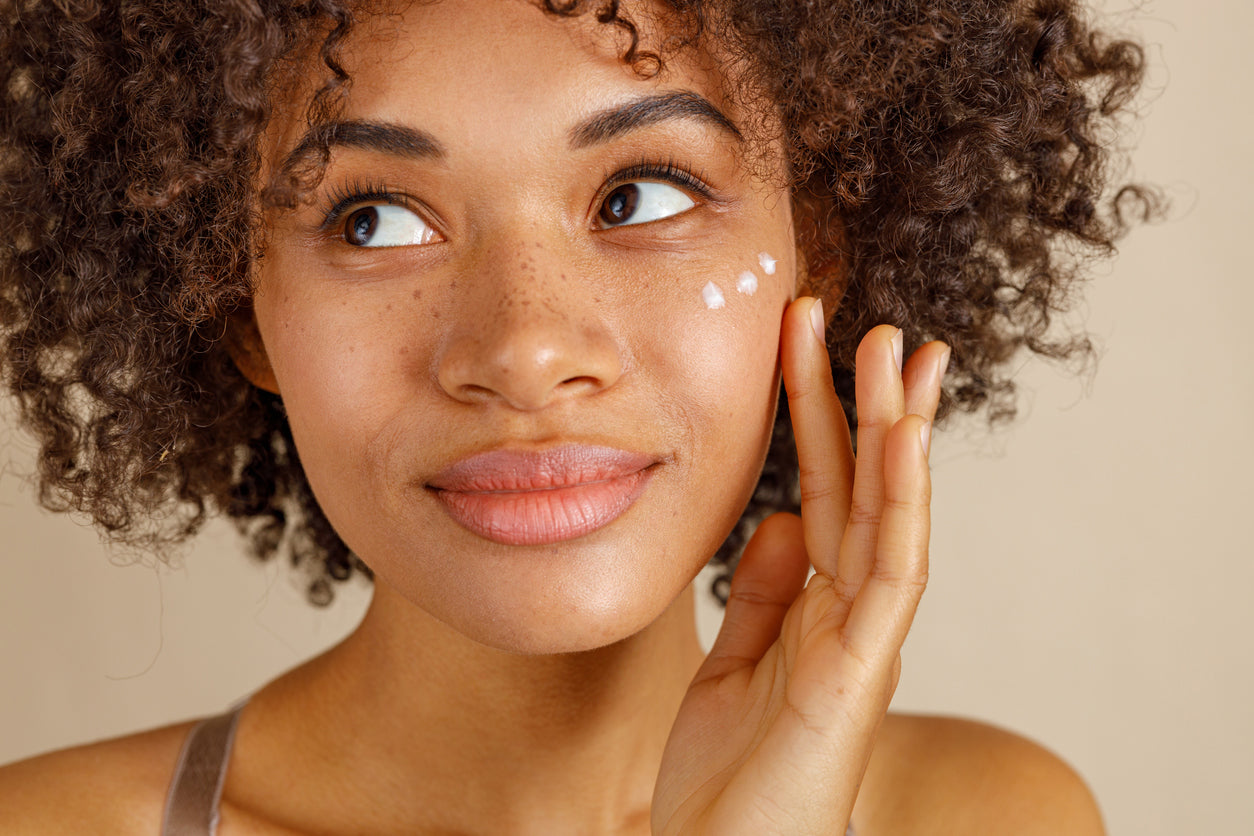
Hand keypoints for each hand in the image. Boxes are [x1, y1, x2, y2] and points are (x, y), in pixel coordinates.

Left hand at [652, 298, 948, 834]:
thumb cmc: (730, 778)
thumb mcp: (734, 663)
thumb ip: (762, 592)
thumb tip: (782, 519)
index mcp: (818, 607)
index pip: (829, 494)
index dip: (826, 419)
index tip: (816, 346)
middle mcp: (850, 614)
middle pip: (864, 490)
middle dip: (869, 405)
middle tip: (876, 326)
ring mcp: (862, 641)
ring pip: (891, 516)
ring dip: (897, 432)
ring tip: (898, 354)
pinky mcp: (859, 673)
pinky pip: (888, 574)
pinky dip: (900, 503)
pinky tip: (902, 442)